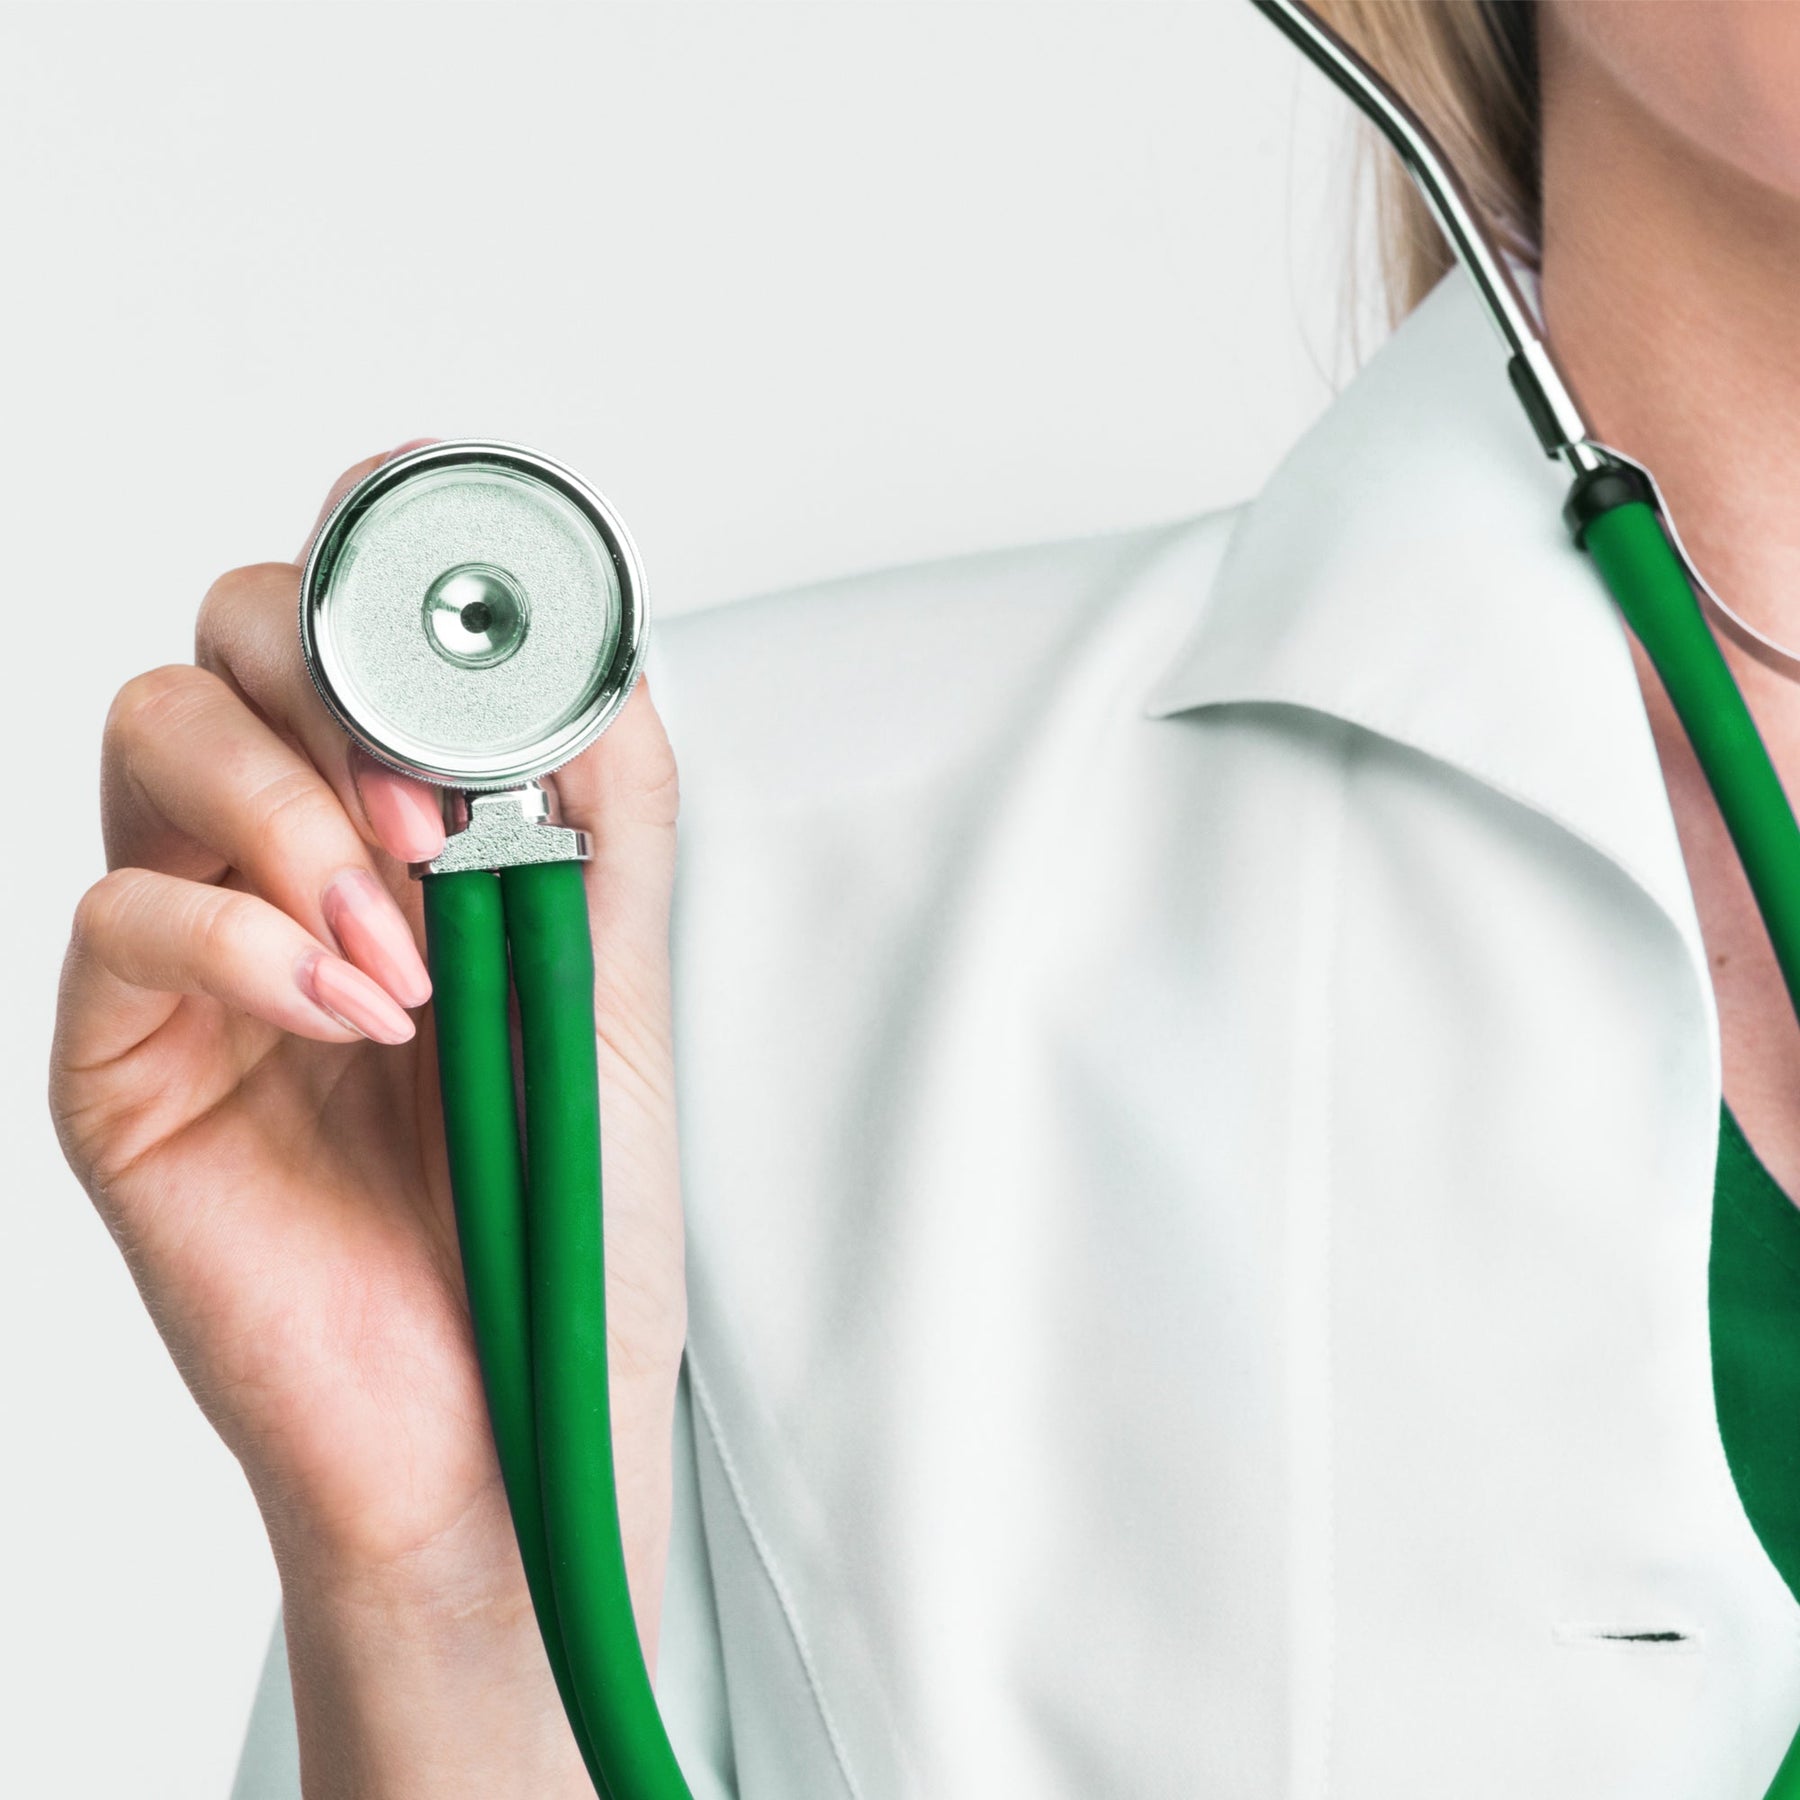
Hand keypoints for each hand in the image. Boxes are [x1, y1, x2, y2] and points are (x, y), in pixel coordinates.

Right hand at [48, 448, 684, 1794]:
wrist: (507, 1407)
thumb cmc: (557, 1208)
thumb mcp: (615, 984)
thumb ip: (604, 818)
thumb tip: (597, 656)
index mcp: (405, 830)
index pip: (349, 634)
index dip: (377, 580)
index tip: (453, 620)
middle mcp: (285, 861)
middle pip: (230, 645)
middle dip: (329, 693)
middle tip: (437, 823)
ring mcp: (197, 951)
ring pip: (153, 738)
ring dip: (287, 812)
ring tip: (402, 949)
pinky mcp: (125, 1055)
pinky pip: (114, 920)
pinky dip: (238, 938)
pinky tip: (348, 1012)